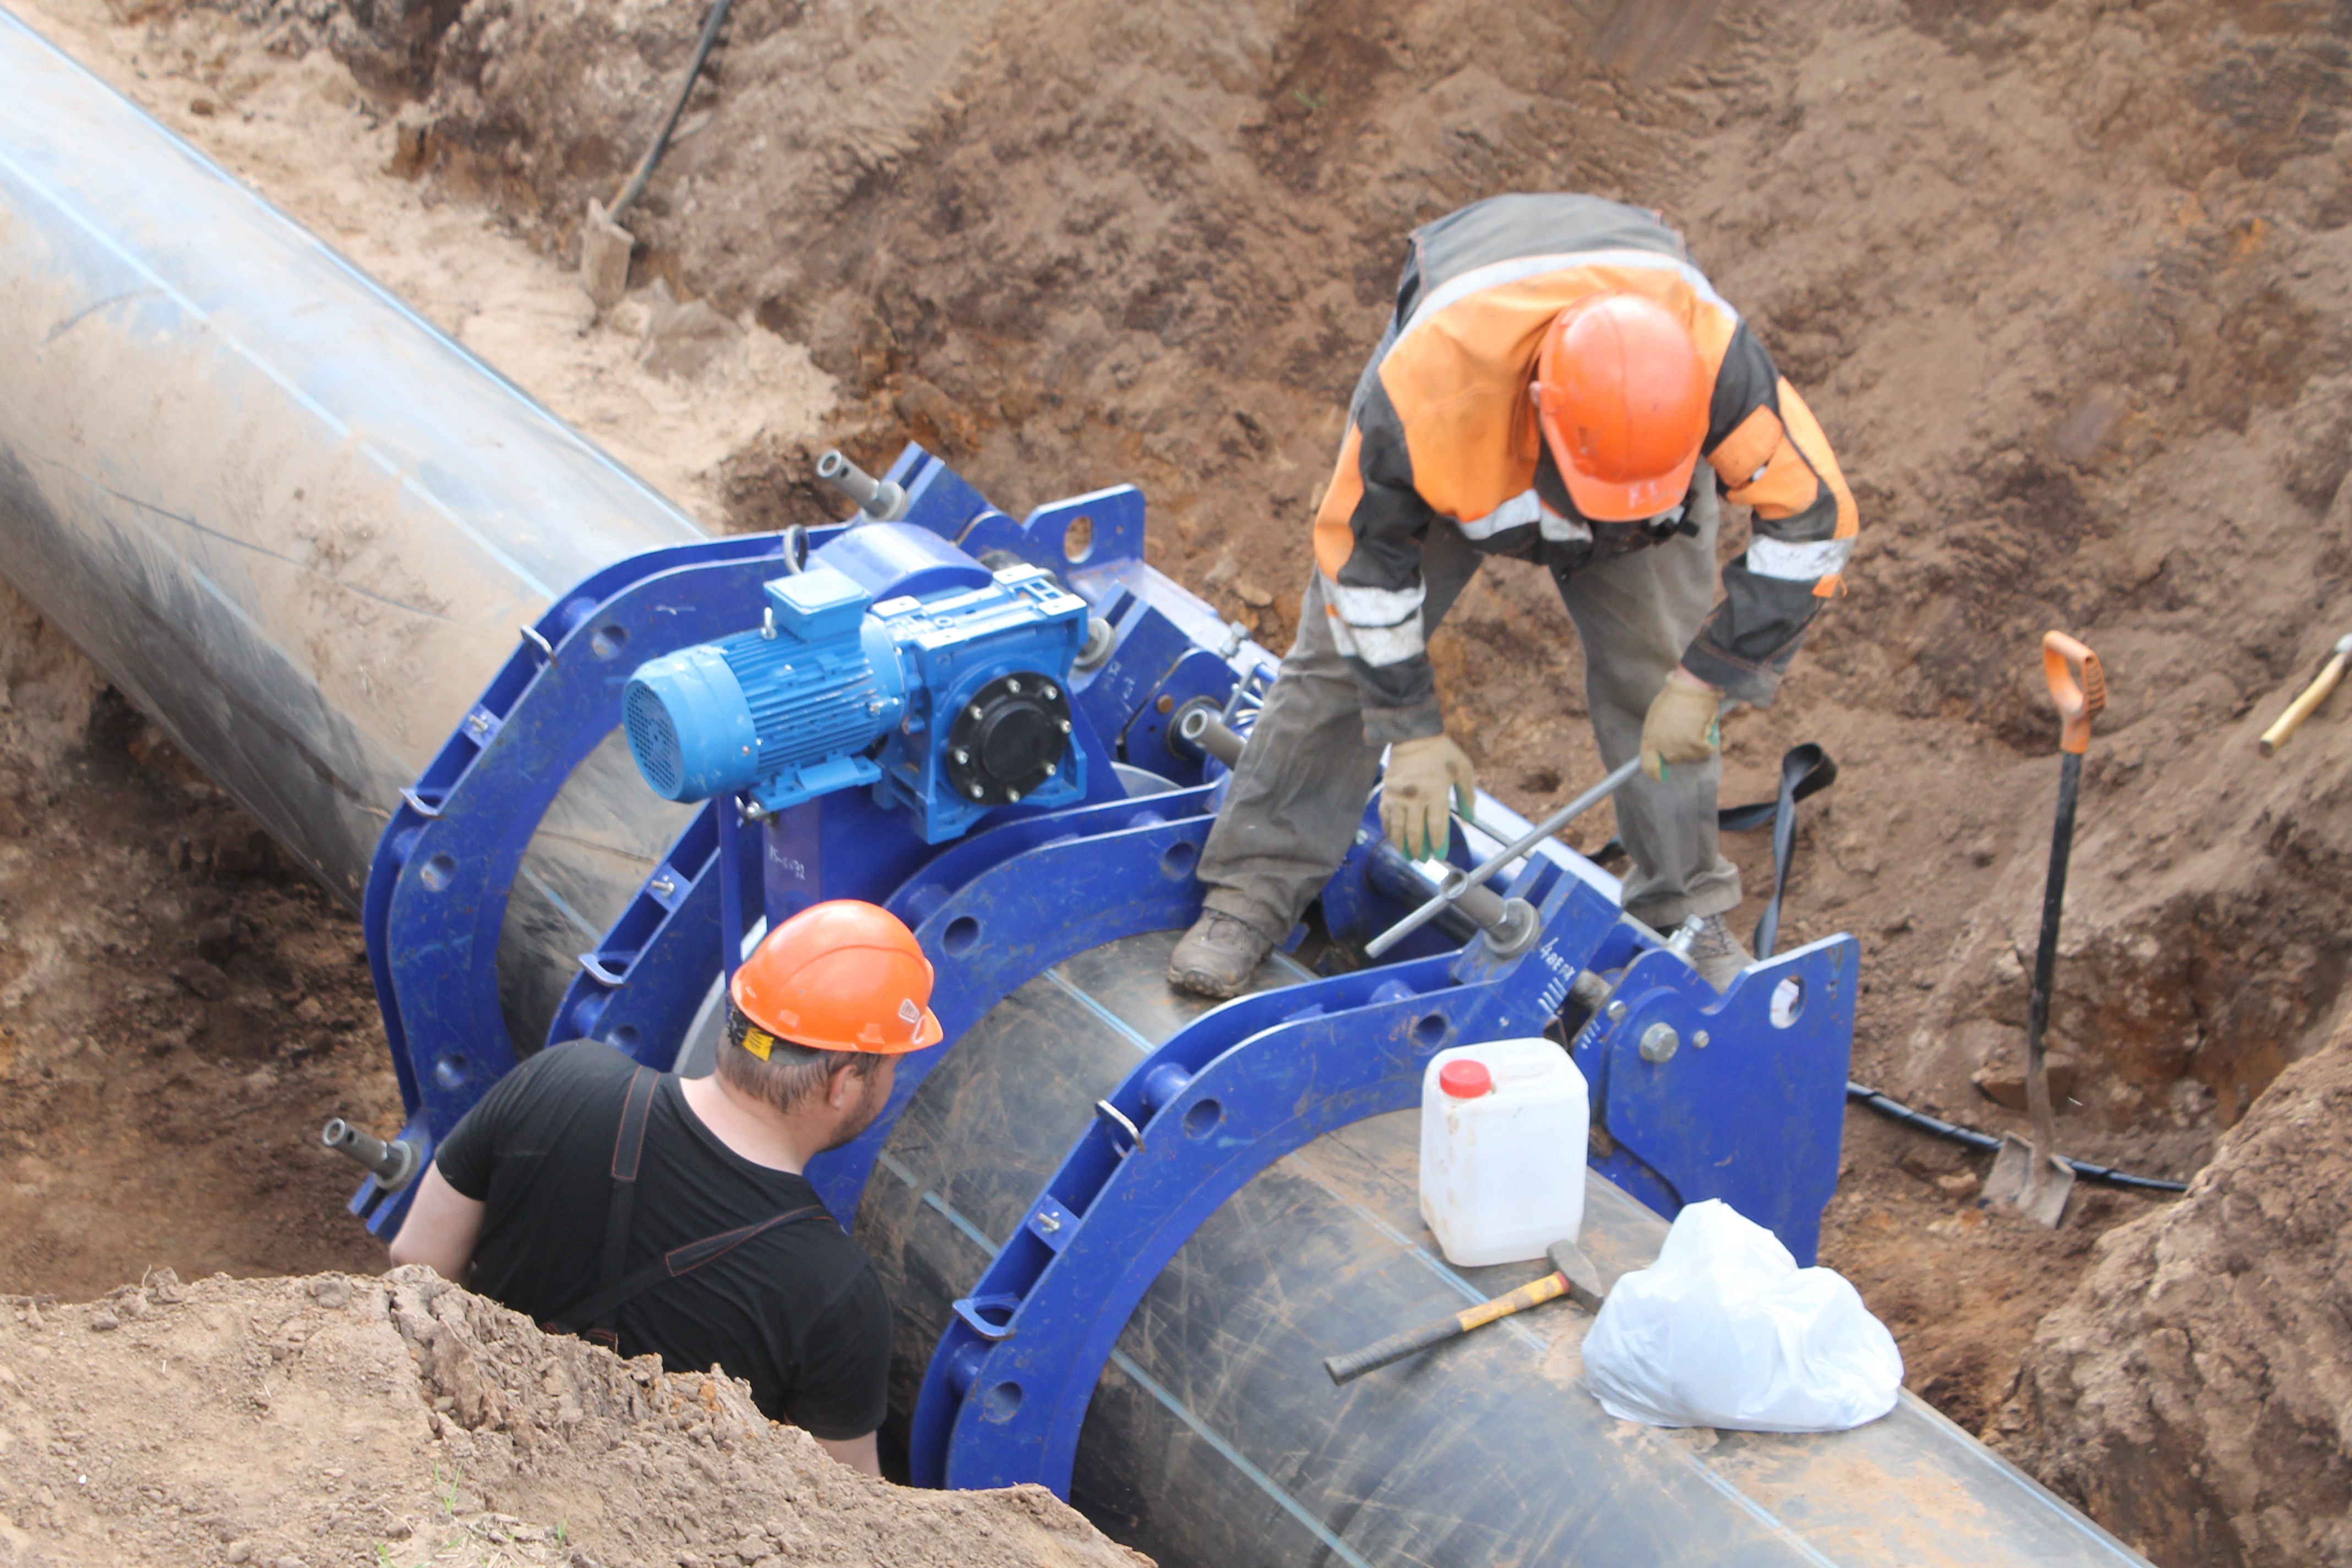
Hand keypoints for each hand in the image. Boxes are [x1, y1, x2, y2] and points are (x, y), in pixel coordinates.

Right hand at [1382, 734, 1475, 859]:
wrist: (1412, 734)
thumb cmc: (1442, 752)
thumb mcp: (1463, 769)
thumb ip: (1468, 795)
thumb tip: (1471, 819)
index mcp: (1436, 792)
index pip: (1437, 825)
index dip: (1438, 843)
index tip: (1439, 855)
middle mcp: (1416, 797)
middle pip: (1416, 831)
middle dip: (1419, 849)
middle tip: (1422, 860)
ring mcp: (1398, 795)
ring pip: (1398, 826)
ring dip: (1402, 844)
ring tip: (1407, 856)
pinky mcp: (1387, 791)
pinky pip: (1386, 815)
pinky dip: (1389, 828)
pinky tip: (1392, 838)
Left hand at [1641, 668, 1720, 780]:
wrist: (1689, 687)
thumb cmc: (1673, 698)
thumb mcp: (1656, 717)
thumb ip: (1657, 735)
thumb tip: (1663, 748)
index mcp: (1649, 739)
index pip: (1648, 766)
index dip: (1655, 773)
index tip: (1660, 775)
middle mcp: (1663, 747)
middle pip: (1675, 760)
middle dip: (1683, 750)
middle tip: (1687, 733)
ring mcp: (1679, 746)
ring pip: (1693, 756)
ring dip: (1698, 744)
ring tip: (1696, 725)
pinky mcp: (1695, 743)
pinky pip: (1707, 749)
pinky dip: (1710, 741)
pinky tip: (1706, 726)